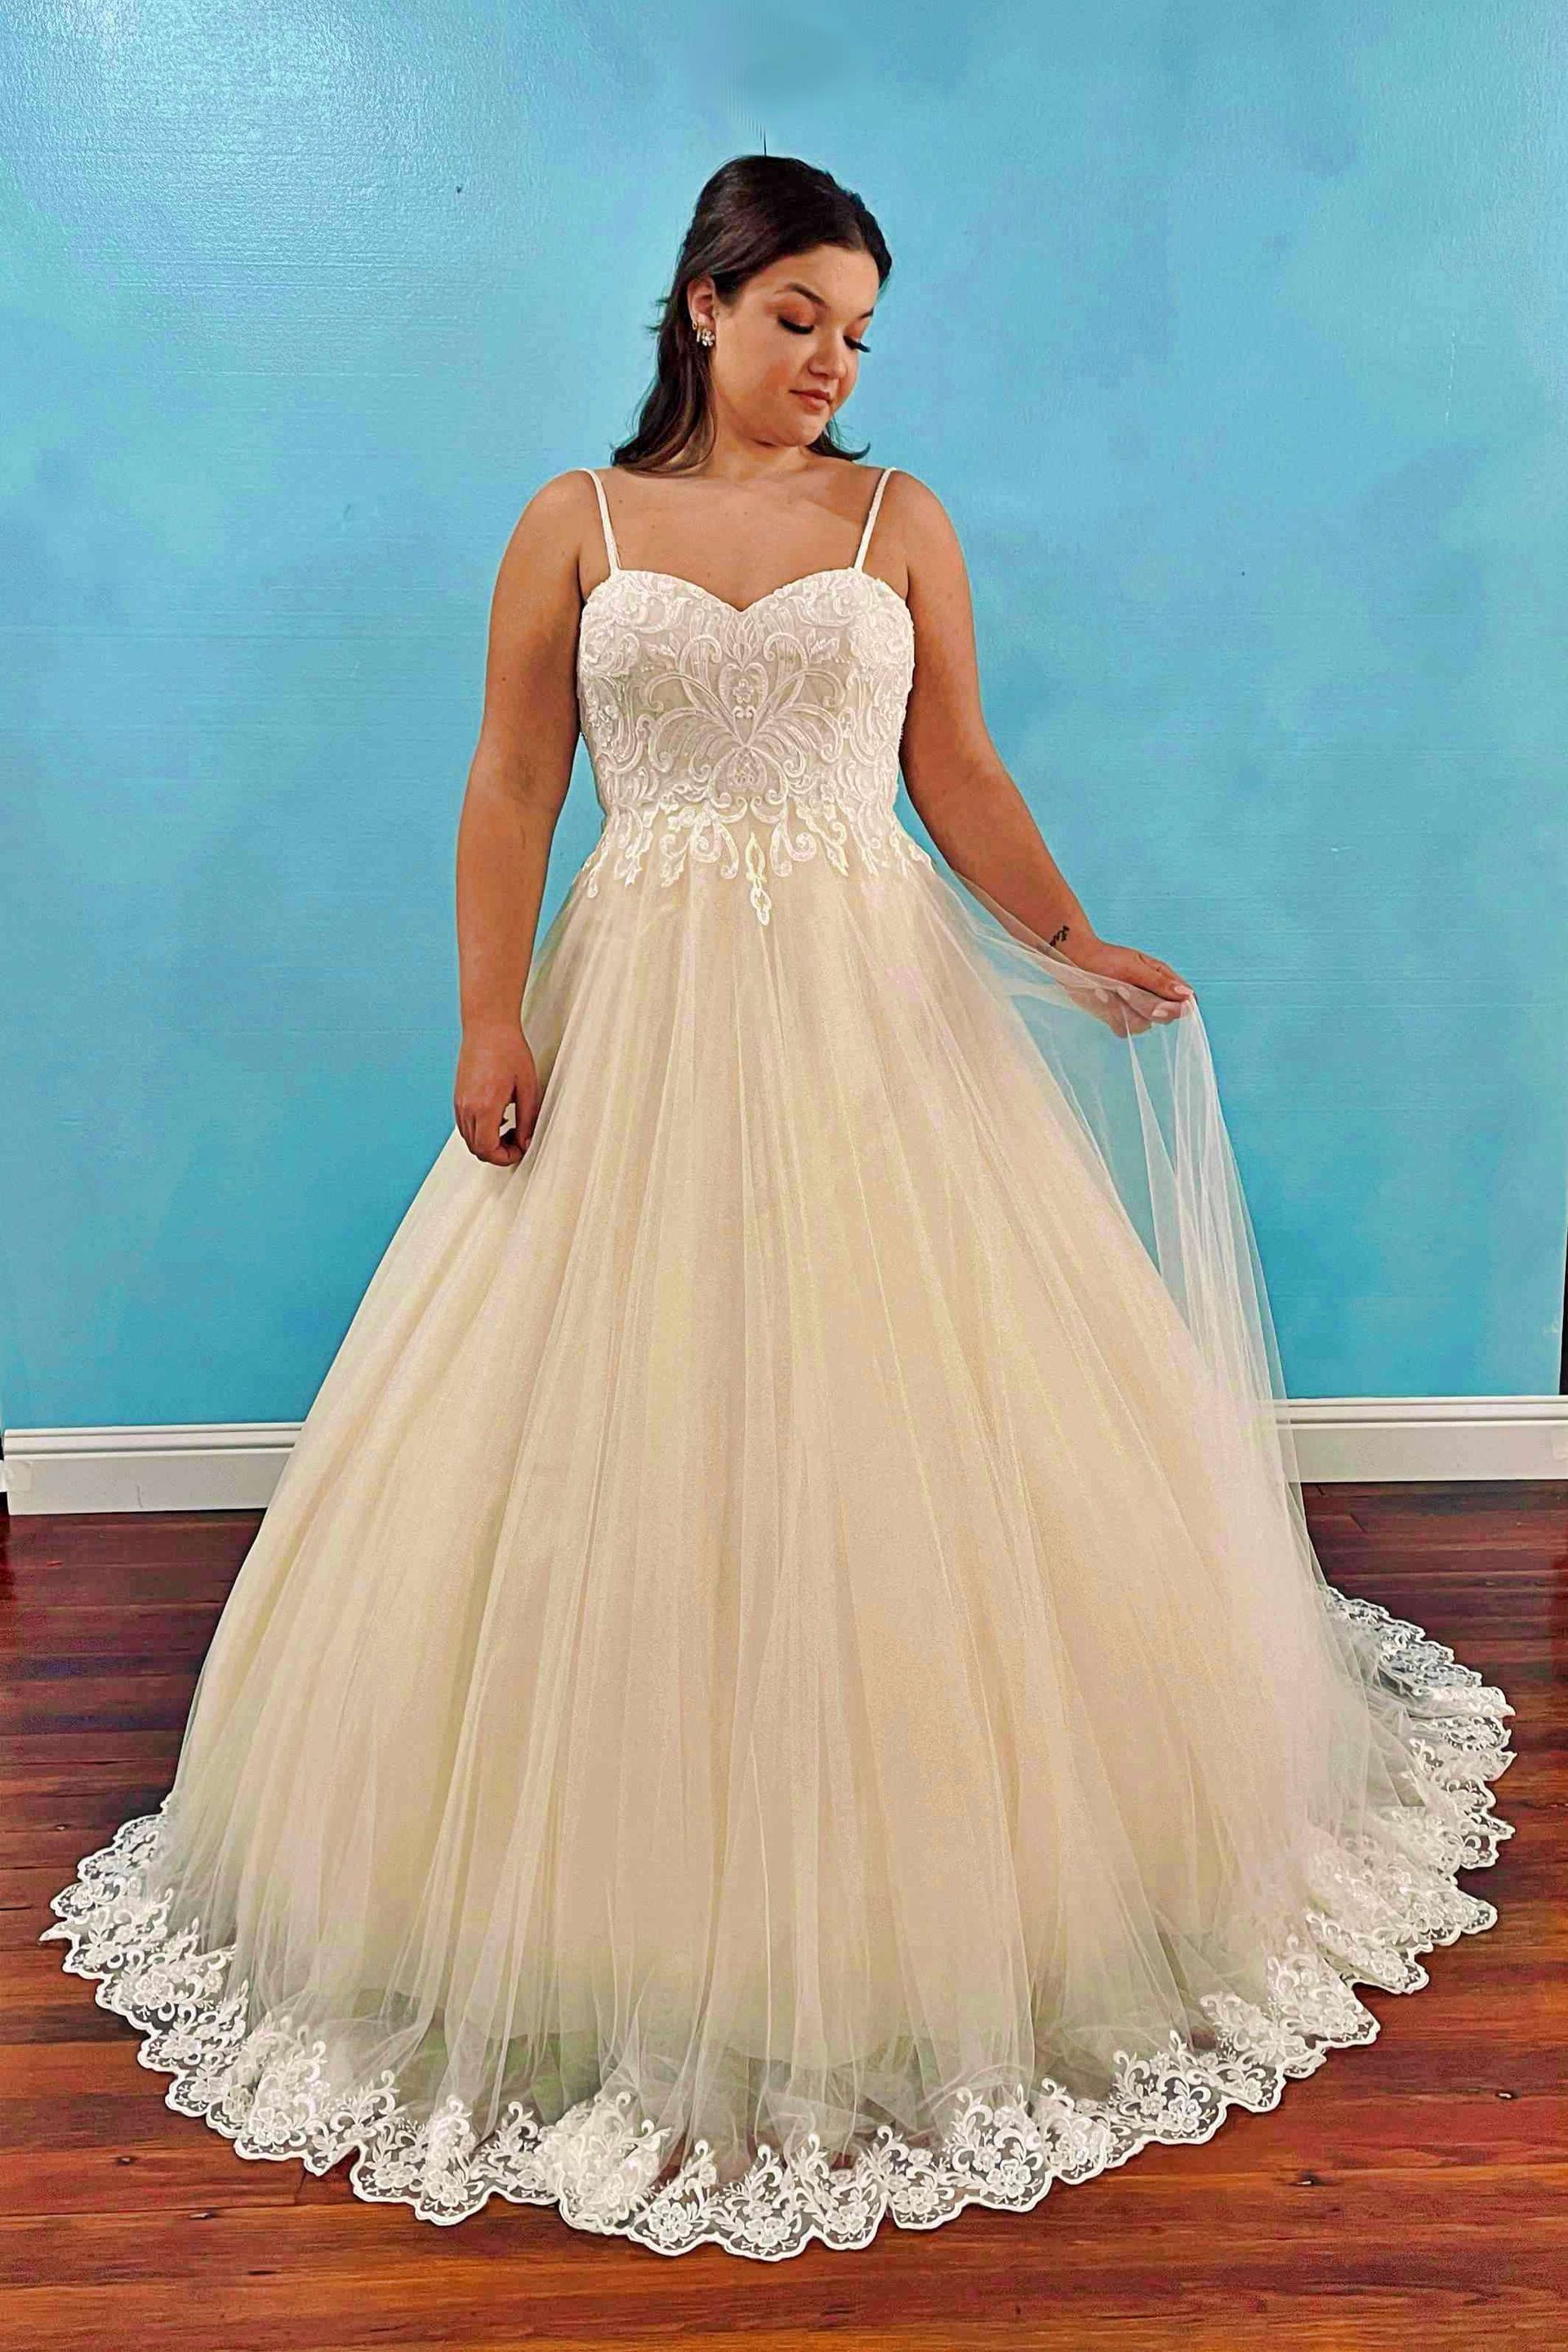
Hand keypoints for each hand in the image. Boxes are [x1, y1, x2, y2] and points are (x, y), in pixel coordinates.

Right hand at [454, 1022, 541, 1164]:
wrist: (488, 1026)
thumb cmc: (509, 1050)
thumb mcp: (528, 1087)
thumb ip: (527, 1119)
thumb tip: (526, 1142)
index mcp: (485, 1107)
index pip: (487, 1150)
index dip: (505, 1157)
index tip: (520, 1150)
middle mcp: (467, 1107)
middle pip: (476, 1149)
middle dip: (498, 1153)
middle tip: (518, 1141)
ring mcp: (459, 1102)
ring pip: (469, 1139)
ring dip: (488, 1142)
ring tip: (510, 1129)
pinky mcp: (458, 1096)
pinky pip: (465, 1125)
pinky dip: (480, 1131)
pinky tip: (498, 1118)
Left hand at [1055, 935, 1195, 1035]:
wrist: (1076, 961)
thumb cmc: (1106, 958)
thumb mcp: (1134, 967)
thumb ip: (1159, 983)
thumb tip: (1187, 995)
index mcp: (1163, 979)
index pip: (1184, 1002)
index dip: (1177, 1009)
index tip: (1159, 1006)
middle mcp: (1153, 995)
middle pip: (1165, 1017)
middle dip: (1143, 1007)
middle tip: (1123, 990)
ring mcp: (1136, 1008)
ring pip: (1143, 1025)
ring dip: (1123, 1010)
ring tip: (1109, 990)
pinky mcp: (1120, 1018)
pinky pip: (1123, 1028)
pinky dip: (1111, 1015)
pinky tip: (1101, 998)